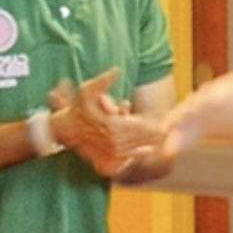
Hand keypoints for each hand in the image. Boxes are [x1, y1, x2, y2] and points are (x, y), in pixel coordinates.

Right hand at [46, 68, 168, 177]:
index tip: (165, 125)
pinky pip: (129, 160)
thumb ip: (103, 81)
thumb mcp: (87, 90)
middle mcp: (114, 142)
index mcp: (113, 126)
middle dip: (156, 136)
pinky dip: (139, 154)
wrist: (66, 130)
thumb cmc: (78, 109)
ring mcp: (111, 154)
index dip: (155, 127)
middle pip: (143, 140)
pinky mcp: (109, 162)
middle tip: (167, 132)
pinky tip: (147, 150)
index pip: (141, 127)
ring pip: (138, 150)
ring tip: (161, 141)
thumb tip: (116, 70)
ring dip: (150, 145)